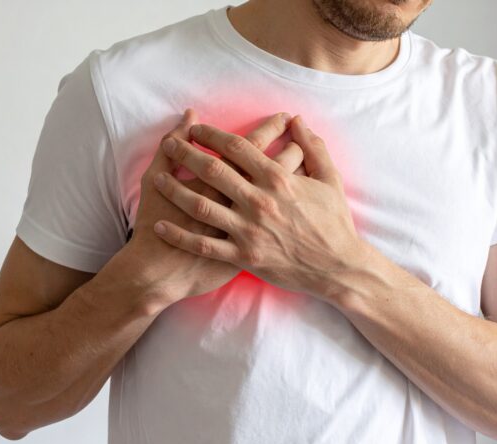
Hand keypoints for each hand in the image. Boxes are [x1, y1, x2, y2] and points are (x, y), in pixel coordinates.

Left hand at [152, 114, 364, 301]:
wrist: (338, 268)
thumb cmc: (335, 223)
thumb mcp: (331, 181)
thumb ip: (314, 148)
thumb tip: (298, 121)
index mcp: (279, 180)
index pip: (238, 147)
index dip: (212, 134)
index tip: (196, 128)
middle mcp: (259, 202)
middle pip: (213, 170)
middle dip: (187, 153)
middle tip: (170, 143)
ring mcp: (249, 231)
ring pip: (202, 205)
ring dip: (176, 189)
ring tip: (158, 179)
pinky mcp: (244, 257)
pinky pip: (204, 245)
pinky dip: (180, 235)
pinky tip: (162, 224)